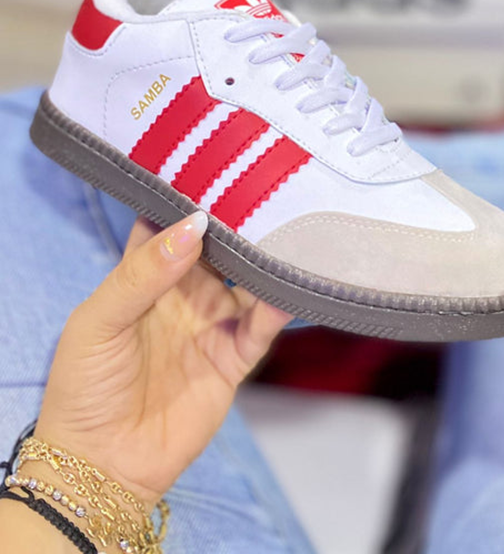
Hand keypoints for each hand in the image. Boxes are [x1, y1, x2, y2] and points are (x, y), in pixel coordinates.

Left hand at [34, 212, 289, 508]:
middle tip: (263, 194)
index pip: (169, 226)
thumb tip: (192, 226)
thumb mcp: (98, 322)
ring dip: (264, 262)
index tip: (214, 171)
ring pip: (247, 281)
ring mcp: (211, 324)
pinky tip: (284, 290)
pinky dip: (276, 308)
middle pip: (218, 248)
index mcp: (144, 278)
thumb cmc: (84, 387)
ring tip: (286, 234)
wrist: (102, 464)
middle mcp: (183, 295)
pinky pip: (261, 326)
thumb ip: (142, 273)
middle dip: (237, 224)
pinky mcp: (233, 357)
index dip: (187, 199)